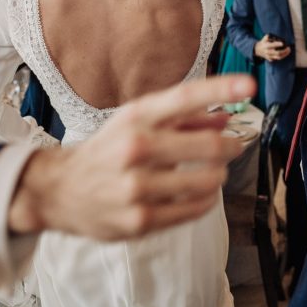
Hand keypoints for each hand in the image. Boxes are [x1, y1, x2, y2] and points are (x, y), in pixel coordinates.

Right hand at [7, 75, 253, 239]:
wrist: (57, 190)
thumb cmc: (107, 150)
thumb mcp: (137, 122)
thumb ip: (184, 117)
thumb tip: (227, 116)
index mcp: (135, 118)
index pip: (184, 97)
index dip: (220, 89)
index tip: (249, 86)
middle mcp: (135, 148)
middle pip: (208, 145)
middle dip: (231, 146)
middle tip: (234, 146)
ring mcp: (137, 187)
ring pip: (208, 180)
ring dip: (219, 175)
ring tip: (212, 172)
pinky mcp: (140, 220)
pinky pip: (195, 209)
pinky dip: (206, 199)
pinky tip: (200, 193)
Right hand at [254, 36, 290, 61]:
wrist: (258, 50)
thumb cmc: (263, 43)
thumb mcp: (265, 38)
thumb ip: (269, 36)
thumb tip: (275, 36)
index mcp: (266, 46)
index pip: (272, 45)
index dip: (277, 44)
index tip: (282, 43)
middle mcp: (268, 52)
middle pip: (277, 53)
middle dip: (284, 51)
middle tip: (288, 48)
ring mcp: (269, 56)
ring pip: (279, 57)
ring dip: (285, 54)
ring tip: (289, 51)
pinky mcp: (270, 59)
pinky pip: (278, 59)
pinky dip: (283, 56)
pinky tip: (286, 53)